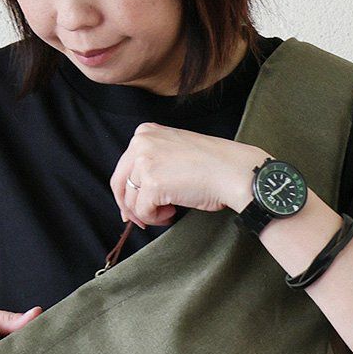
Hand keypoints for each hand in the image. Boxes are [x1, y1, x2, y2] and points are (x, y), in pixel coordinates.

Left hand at [109, 122, 269, 228]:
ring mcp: (145, 162)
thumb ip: (151, 163)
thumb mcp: (173, 150)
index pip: (123, 168)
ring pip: (131, 200)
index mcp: (145, 132)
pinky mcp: (151, 183)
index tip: (134, 207)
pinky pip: (143, 211)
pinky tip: (173, 212)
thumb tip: (130, 194)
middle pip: (119, 184)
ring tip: (169, 211)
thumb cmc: (211, 165)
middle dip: (128, 207)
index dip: (126, 192)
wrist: (233, 172)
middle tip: (141, 221)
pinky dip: (157, 218)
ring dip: (148, 213)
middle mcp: (141, 143)